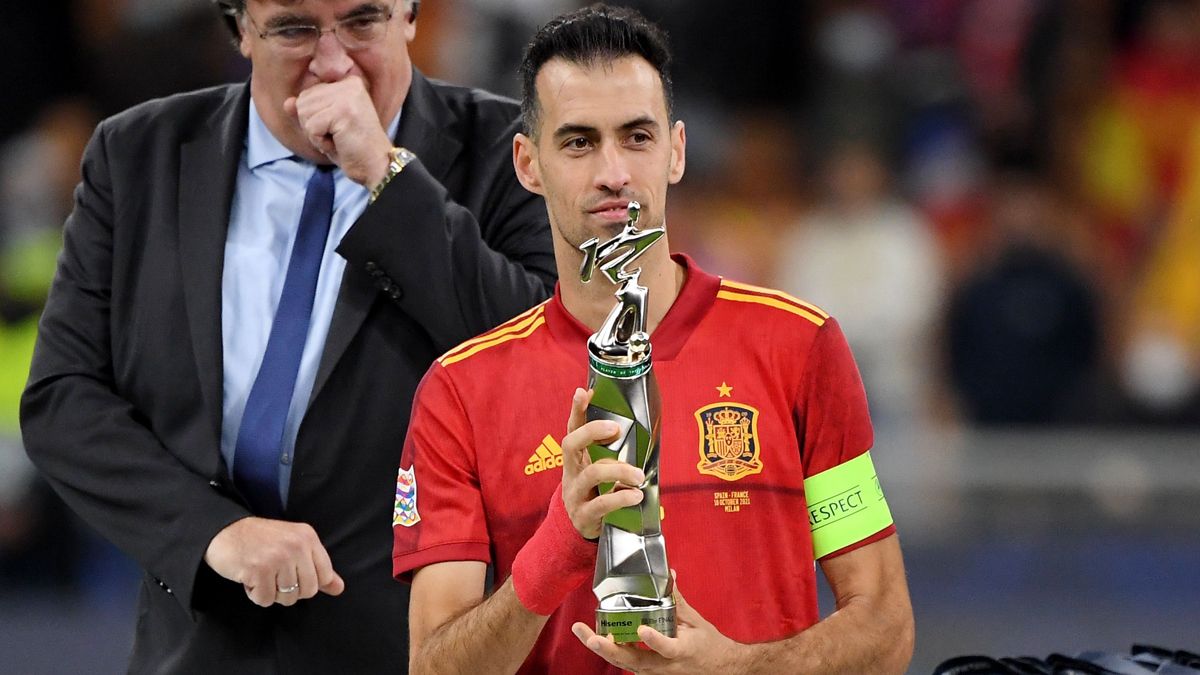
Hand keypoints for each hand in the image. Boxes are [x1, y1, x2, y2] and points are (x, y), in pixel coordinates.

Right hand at [204, 516, 344, 606]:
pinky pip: (265, 600)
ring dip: (271, 592)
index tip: (292, 574)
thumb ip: (318, 568)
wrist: (224, 531)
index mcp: (308, 537)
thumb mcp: (294, 546)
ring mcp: (278, 558)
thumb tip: (339, 589)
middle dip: (290, 590)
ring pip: (287, 598)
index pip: (325, 576)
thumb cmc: (260, 540)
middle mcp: (296, 546)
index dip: (308, 582)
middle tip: (274, 575)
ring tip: (261, 573)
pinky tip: (249, 577)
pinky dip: (255, 594)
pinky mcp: (259, 570)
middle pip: (308, 591)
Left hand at [284, 76, 392, 186]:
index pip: (307, 95)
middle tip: (337, 136)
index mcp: (348, 82)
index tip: (337, 128)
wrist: (376, 166)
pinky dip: (320, 142)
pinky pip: (311, 128)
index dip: (315, 118)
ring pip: (304, 114)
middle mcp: (349, 84)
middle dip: (313, 126)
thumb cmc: (352, 148)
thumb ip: (307, 111)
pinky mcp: (343, 112)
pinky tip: (339, 144)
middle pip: (303, 102)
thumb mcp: (327, 125)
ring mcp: (347, 96)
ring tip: (339, 139)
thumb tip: (287, 102)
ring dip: (316, 135)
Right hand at [561, 388, 645, 538]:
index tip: (582, 392)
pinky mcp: (584, 515)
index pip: (572, 428)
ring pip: (592, 473)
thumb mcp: (598, 469)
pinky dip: (621, 497)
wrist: (579, 529)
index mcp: (576, 458)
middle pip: (571, 444)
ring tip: (639, 475)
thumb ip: (611, 453)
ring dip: (619, 470)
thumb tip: (638, 430)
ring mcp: (575, 493)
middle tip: (615, 428)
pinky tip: (635, 495)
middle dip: (592, 431)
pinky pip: (601, 504)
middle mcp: (571, 472)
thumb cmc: (595, 492)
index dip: (576, 410)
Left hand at [571, 573, 746, 673]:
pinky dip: (612, 649)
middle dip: (608, 648)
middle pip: (633, 661)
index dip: (654, 641)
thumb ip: (678, 600)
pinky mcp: (650, 672)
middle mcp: (666, 665)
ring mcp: (656, 672)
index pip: (668, 648)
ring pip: (625, 663)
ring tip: (583, 632)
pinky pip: (627, 662)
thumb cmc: (709, 646)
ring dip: (604, 649)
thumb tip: (669, 575)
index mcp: (683, 650)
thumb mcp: (696, 622)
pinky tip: (596, 635)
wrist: (720, 668)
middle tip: (589, 635)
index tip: (642, 630)